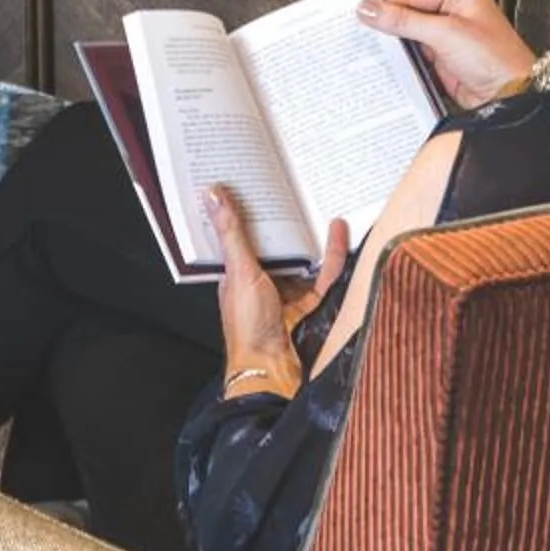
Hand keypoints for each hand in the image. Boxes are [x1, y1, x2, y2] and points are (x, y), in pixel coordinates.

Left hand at [205, 187, 349, 396]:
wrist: (273, 371)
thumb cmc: (248, 327)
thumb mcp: (240, 271)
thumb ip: (231, 233)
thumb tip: (211, 194)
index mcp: (236, 274)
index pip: (238, 235)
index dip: (243, 209)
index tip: (248, 179)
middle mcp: (261, 280)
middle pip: (275, 243)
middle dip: (283, 217)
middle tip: (289, 179)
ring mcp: (287, 291)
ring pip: (302, 255)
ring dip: (311, 231)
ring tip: (319, 199)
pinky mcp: (311, 302)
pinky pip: (325, 273)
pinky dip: (333, 252)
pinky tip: (338, 230)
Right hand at [357, 0, 531, 109]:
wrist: (512, 97)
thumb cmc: (496, 59)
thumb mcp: (444, 32)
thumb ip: (404, 20)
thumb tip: (372, 8)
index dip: (388, 6)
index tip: (363, 14)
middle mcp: (457, 19)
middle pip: (411, 19)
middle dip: (391, 29)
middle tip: (364, 34)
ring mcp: (451, 45)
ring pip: (413, 43)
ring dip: (398, 51)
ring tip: (374, 53)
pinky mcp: (447, 68)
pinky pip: (419, 64)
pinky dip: (406, 67)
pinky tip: (393, 70)